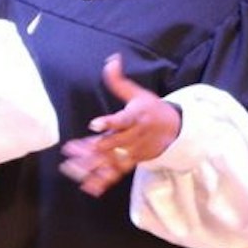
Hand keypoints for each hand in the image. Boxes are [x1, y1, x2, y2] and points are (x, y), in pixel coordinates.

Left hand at [58, 54, 180, 196]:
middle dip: (92, 149)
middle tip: (71, 153)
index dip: (108, 122)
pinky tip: (88, 187)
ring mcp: (133, 151)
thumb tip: (111, 60)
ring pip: (111, 161)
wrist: (176, 129)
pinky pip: (117, 173)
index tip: (95, 124)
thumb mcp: (137, 93)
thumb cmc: (151, 109)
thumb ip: (119, 81)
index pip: (121, 120)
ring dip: (92, 167)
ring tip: (72, 170)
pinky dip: (103, 181)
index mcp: (134, 118)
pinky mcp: (132, 162)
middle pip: (112, 144)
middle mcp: (133, 136)